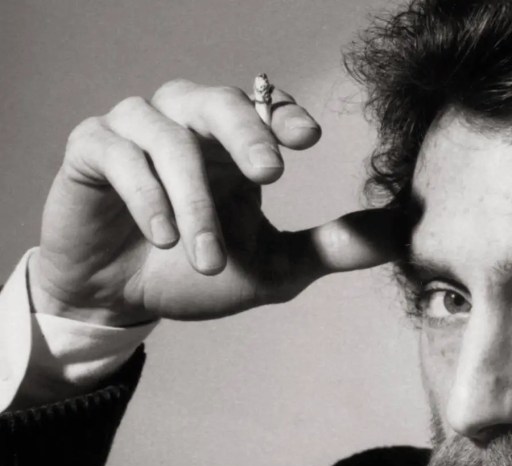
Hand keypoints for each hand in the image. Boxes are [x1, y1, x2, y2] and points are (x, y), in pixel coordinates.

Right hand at [31, 78, 401, 325]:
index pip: (263, 105)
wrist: (119, 302)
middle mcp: (187, 127)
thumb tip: (405, 233)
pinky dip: (145, 195)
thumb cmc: (195, 275)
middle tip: (271, 174)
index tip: (309, 140)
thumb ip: (334, 247)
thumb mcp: (274, 267)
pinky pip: (116, 152)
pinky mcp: (90, 151)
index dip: (283, 113)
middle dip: (247, 131)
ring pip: (169, 136)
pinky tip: (163, 236)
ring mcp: (135, 133)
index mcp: (233, 146)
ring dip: (194, 199)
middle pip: (216, 100)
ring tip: (208, 257)